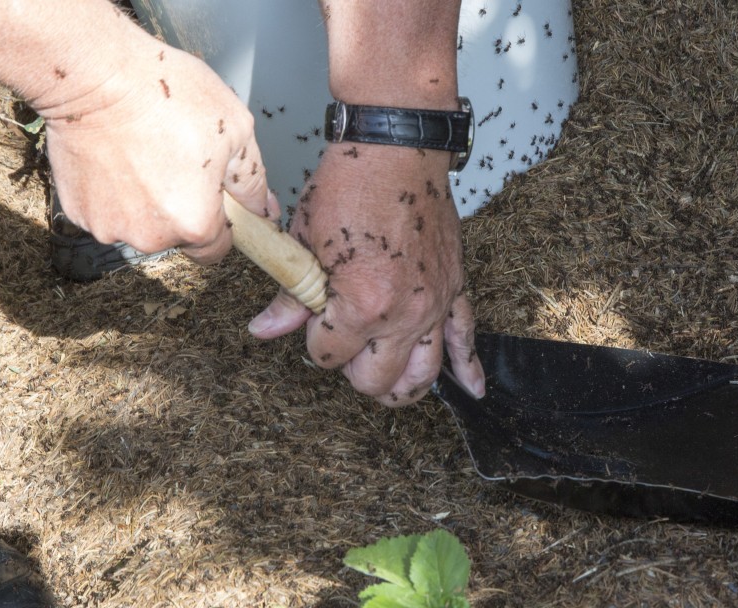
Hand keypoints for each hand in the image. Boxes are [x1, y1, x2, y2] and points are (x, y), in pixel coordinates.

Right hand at [40, 35, 275, 263]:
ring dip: (143, 201)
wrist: (93, 74)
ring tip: (142, 153)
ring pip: (138, 224)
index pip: (215, 250)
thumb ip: (252, 179)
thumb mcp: (236, 130)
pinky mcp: (76, 210)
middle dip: (180, 208)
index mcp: (196, 224)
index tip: (212, 198)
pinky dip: (111, 191)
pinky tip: (114, 156)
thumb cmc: (168, 96)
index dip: (219, 224)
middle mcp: (151, 237)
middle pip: (176, 236)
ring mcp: (109, 226)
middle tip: (175, 160)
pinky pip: (105, 210)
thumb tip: (265, 209)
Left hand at [248, 143, 484, 405]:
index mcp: (361, 305)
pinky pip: (466, 337)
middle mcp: (403, 313)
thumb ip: (291, 296)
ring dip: (401, 387)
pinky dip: (469, 368)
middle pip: (376, 379)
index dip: (314, 342)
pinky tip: (472, 389)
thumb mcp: (306, 242)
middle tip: (343, 349)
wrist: (396, 150)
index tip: (313, 320)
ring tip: (386, 386)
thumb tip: (265, 329)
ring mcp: (433, 304)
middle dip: (353, 370)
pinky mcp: (453, 289)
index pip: (328, 356)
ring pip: (422, 374)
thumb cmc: (351, 186)